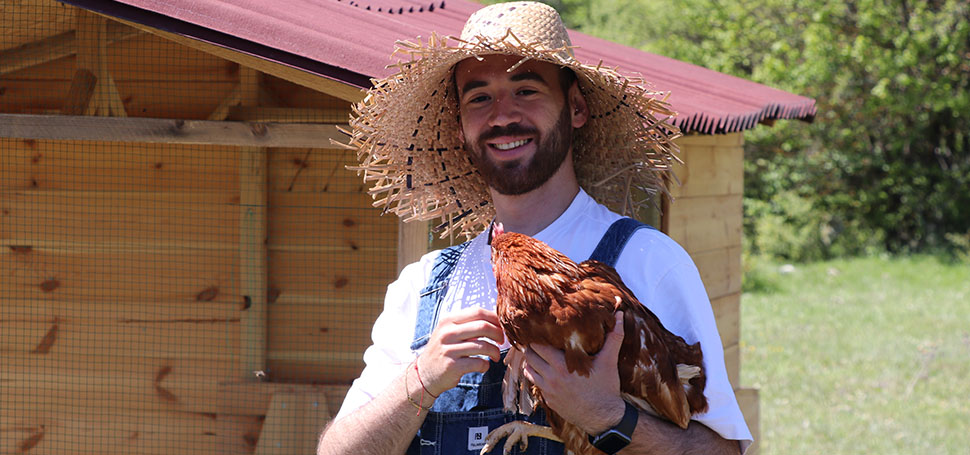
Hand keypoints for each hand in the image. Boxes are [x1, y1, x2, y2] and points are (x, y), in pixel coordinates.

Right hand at [416, 307, 504, 396]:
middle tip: (501, 340)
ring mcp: (449, 350)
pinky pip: (478, 363)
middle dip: (498, 333)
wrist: (424, 374)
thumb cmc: (443, 350)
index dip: (494, 318)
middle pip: (483, 326)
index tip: (501, 326)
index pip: (477, 311)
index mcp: (448, 320)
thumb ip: (467, 324)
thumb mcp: (449, 331)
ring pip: (483, 346)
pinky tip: (484, 366)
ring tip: (495, 356)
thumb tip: (495, 319)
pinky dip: (486, 365)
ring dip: (495, 351)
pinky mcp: (452, 366)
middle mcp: (447, 333)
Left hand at [522, 311, 625, 434]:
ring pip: (529, 371)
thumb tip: (620, 313)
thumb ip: (614, 336)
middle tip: (536, 340)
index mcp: (562, 365)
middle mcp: (551, 378)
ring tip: (538, 354)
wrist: (604, 418)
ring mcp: (548, 391)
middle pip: (529, 356)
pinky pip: (536, 384)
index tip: (539, 329)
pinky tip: (544, 370)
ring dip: (531, 362)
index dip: (536, 336)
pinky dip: (537, 376)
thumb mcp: (609, 361)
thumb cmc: (607, 388)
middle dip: (531, 347)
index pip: (537, 346)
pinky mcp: (549, 401)